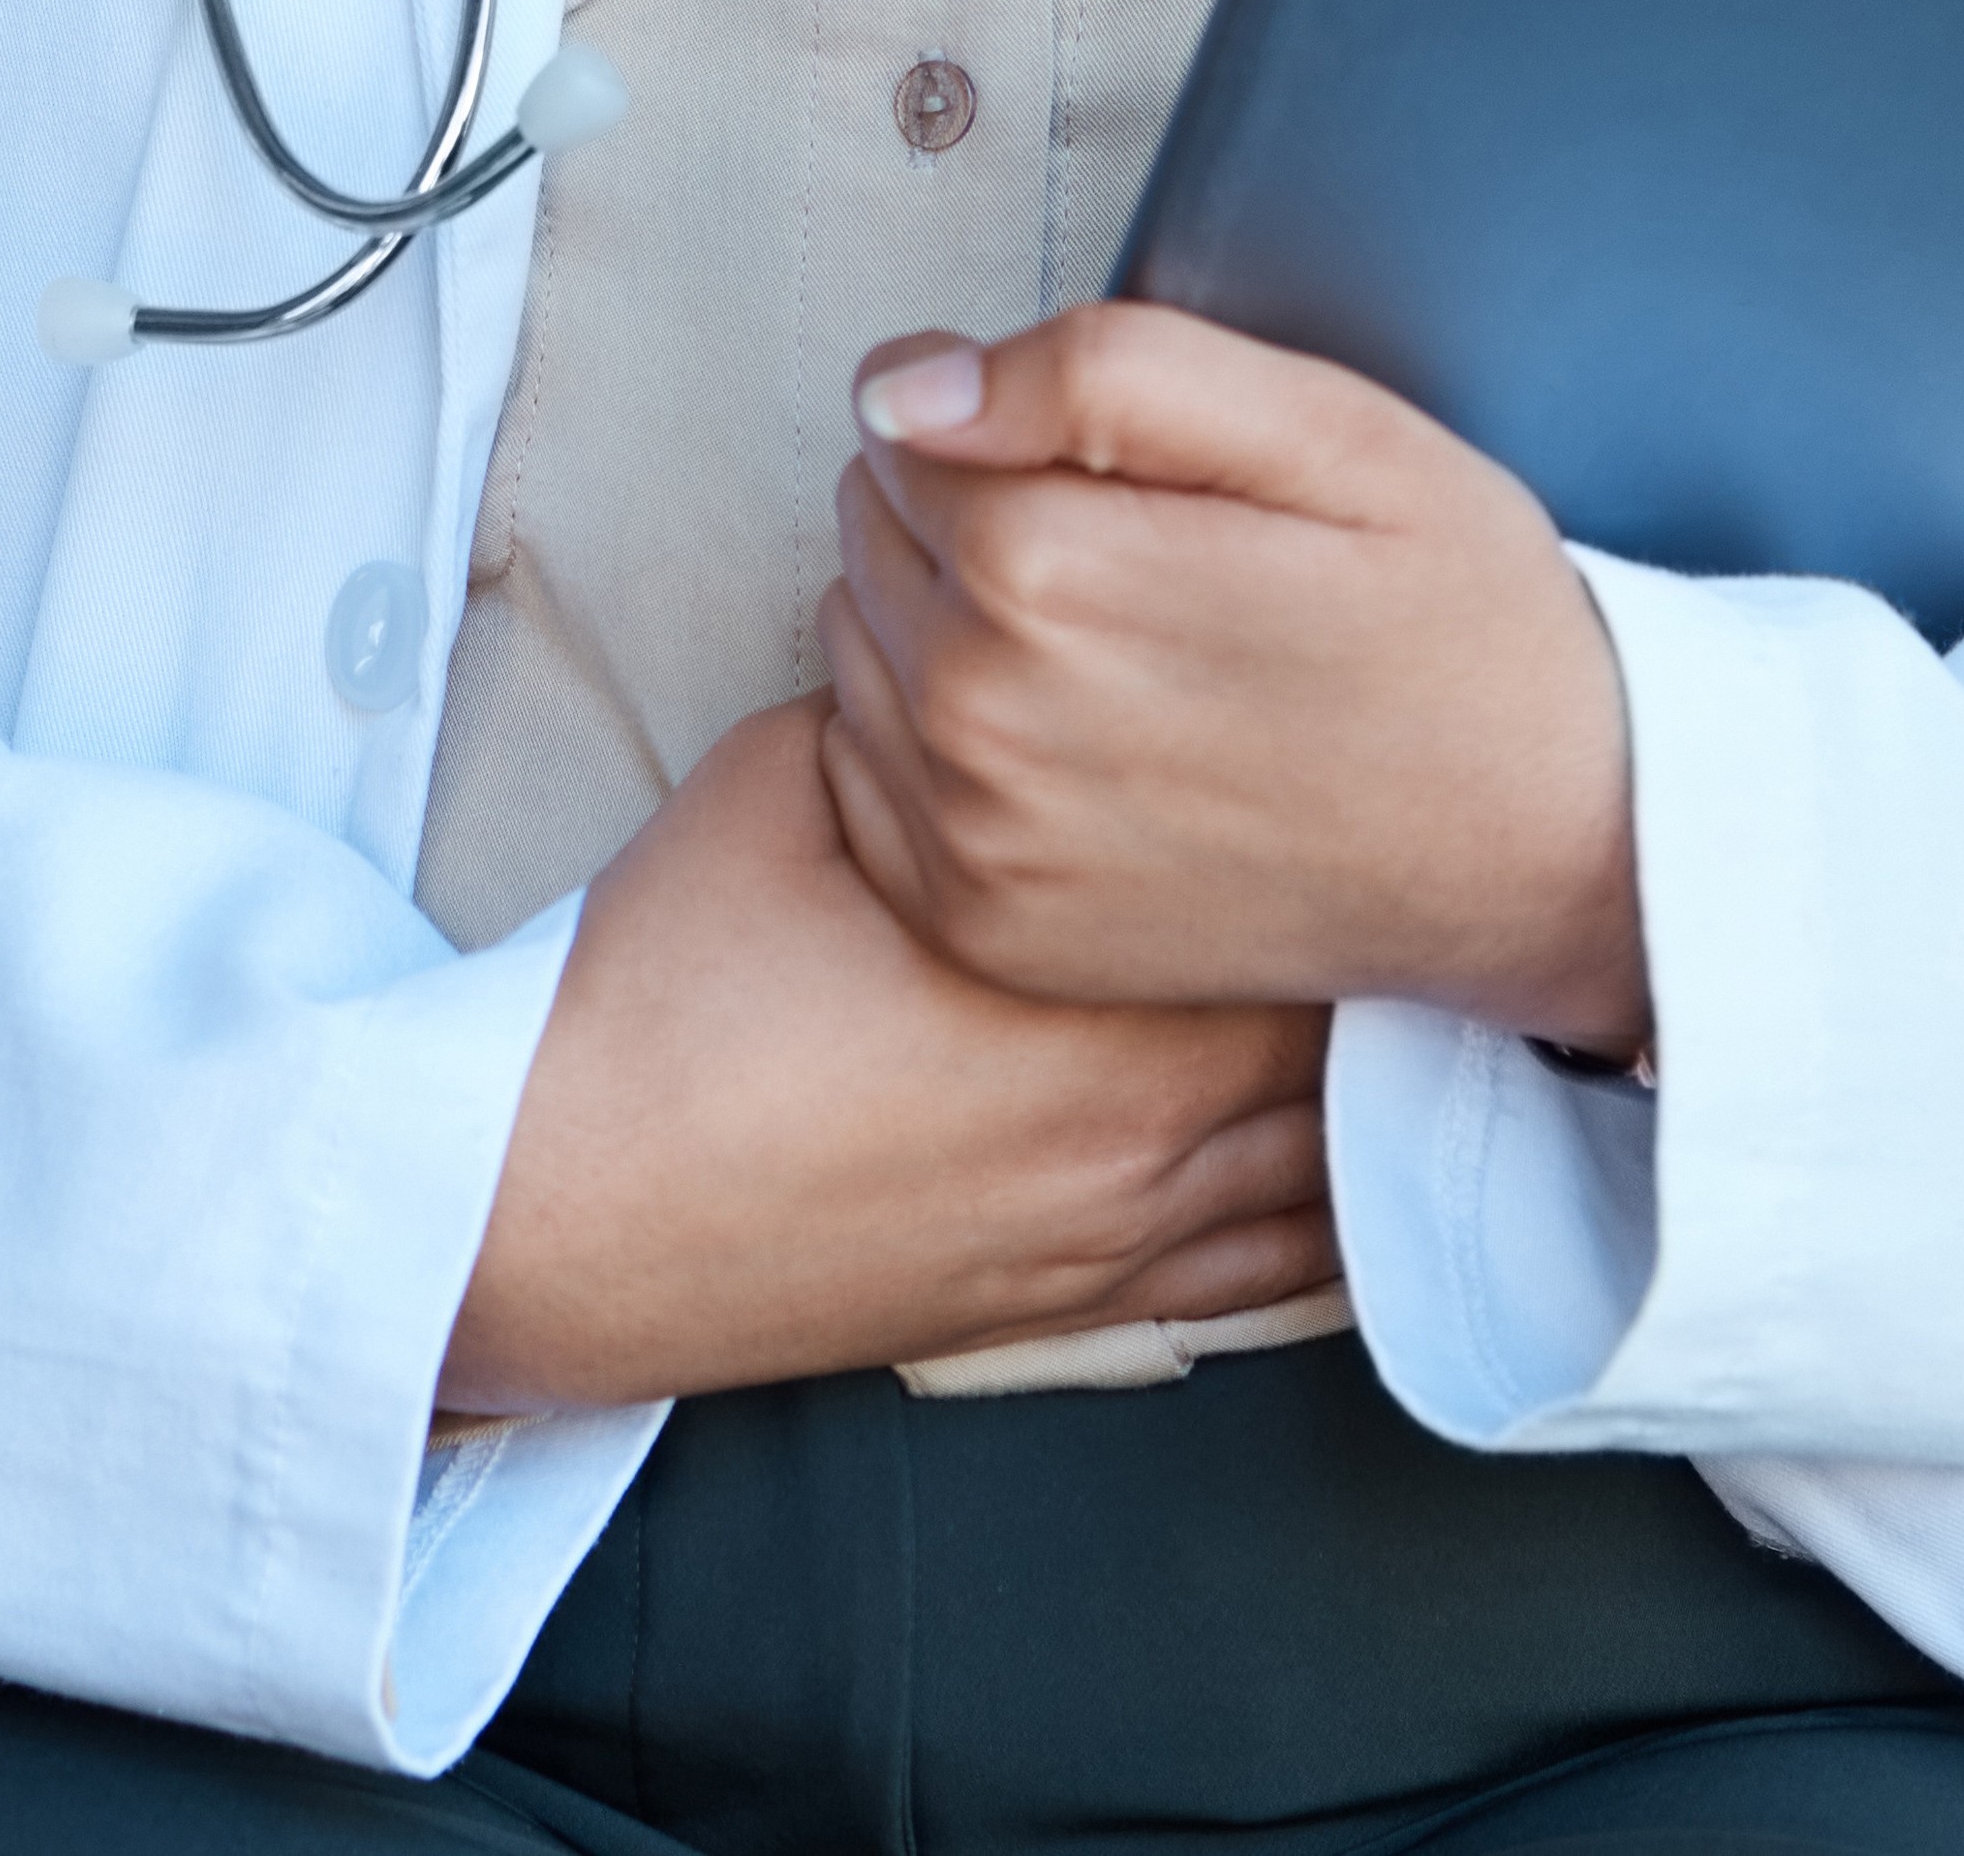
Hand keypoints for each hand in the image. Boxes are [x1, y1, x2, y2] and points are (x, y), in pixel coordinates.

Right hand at [446, 696, 1332, 1409]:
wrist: (563, 1203)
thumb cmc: (663, 1006)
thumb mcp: (785, 781)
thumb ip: (921, 713)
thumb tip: (988, 658)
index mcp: (1078, 991)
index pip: (1280, 895)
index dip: (1333, 810)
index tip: (1355, 747)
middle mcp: (1137, 1132)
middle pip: (1339, 1028)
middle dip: (1369, 939)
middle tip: (1400, 845)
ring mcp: (1122, 1237)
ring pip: (1330, 1155)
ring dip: (1370, 1072)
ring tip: (1399, 982)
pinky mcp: (1083, 1304)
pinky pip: (1279, 1273)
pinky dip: (1335, 1203)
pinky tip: (1353, 1140)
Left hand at [823, 302, 1649, 1055]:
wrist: (1553, 855)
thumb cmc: (1457, 629)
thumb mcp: (1334, 432)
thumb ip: (1106, 373)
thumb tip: (907, 388)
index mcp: (1048, 572)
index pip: (905, 426)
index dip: (1011, 425)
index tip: (1126, 476)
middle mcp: (983, 717)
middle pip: (872, 531)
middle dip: (971, 515)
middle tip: (1139, 562)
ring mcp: (976, 842)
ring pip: (861, 645)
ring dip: (945, 627)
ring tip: (1117, 652)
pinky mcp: (982, 929)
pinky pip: (867, 777)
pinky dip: (935, 748)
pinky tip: (1071, 746)